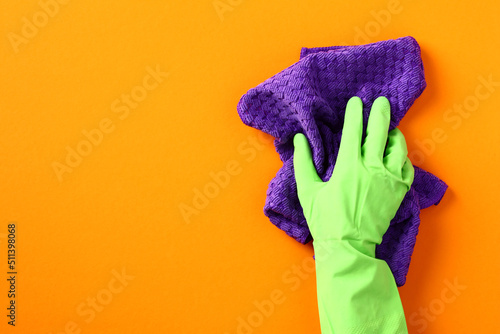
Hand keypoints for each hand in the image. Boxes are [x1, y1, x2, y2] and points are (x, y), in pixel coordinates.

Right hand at [293, 96, 413, 251]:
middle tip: (381, 101)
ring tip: (390, 128)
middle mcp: (373, 168)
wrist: (349, 246)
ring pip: (398, 147)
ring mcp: (389, 179)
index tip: (356, 101)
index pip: (354, 130)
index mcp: (349, 166)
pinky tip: (396, 154)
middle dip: (380, 112)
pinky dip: (402, 157)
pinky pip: (406, 167)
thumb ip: (303, 162)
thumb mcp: (307, 190)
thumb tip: (299, 139)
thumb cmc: (325, 219)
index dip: (355, 112)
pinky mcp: (399, 191)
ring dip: (394, 133)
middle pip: (380, 131)